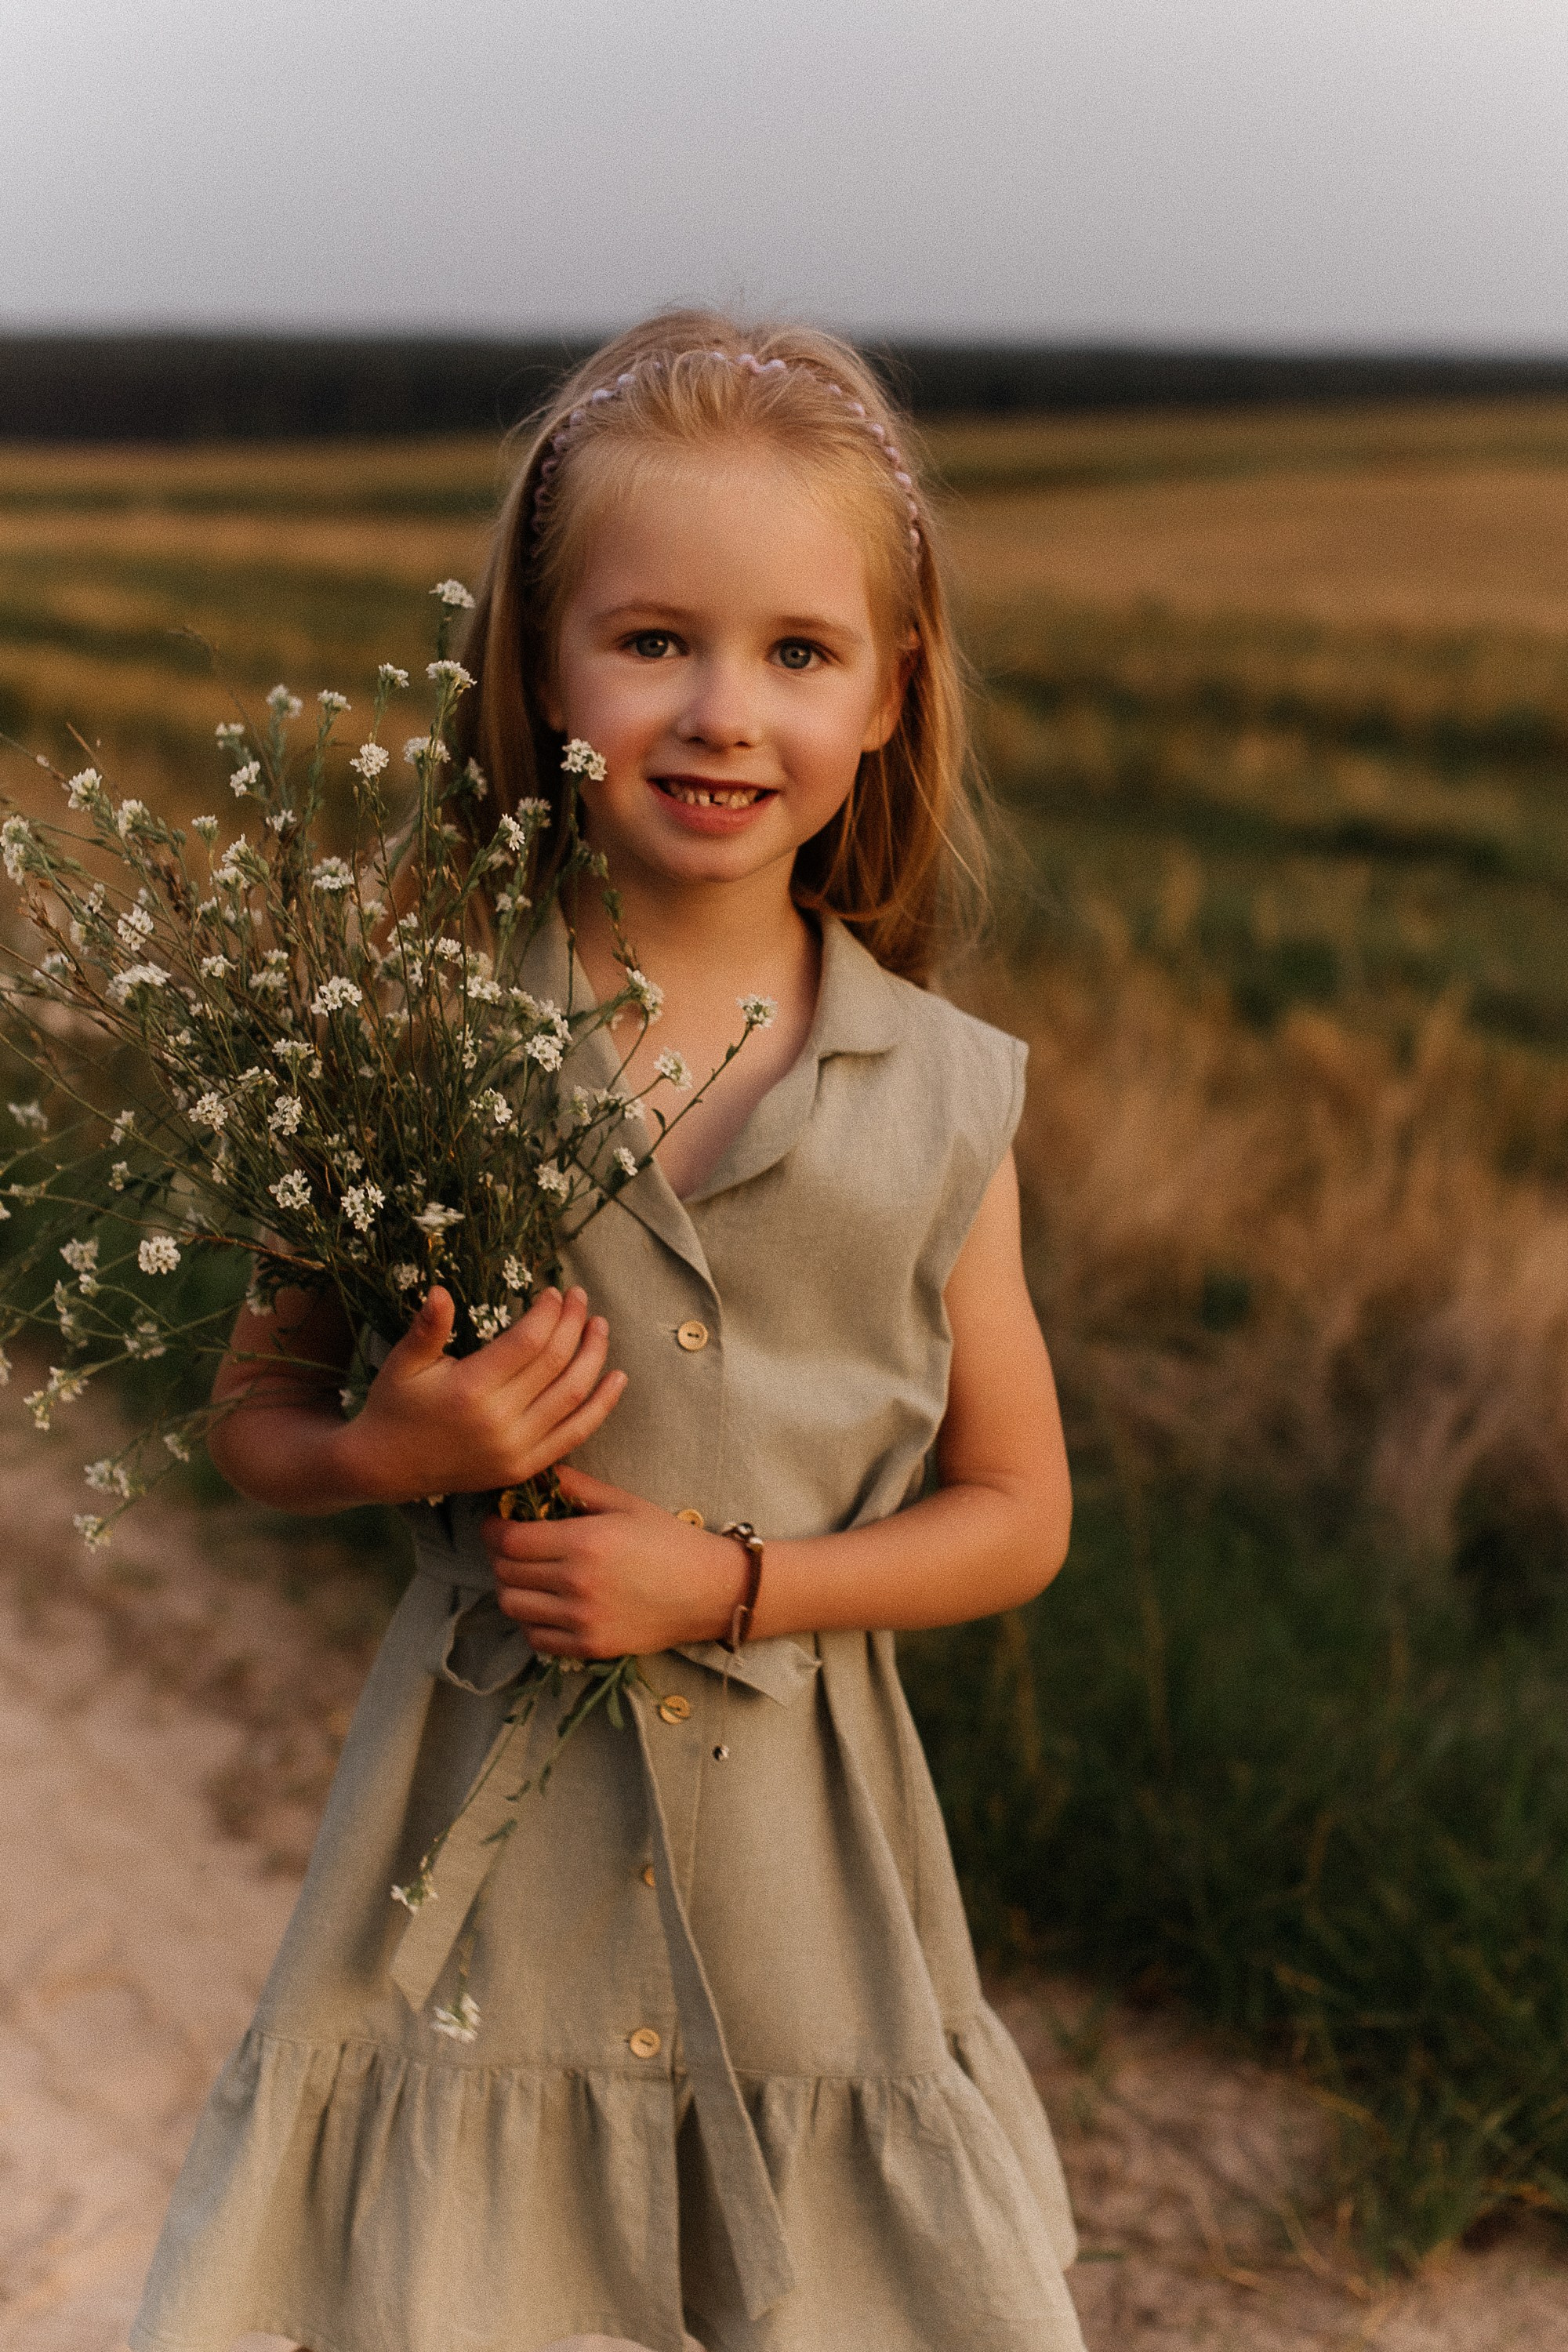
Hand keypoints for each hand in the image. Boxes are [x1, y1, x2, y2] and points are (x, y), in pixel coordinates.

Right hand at [333, 1285, 625, 1505]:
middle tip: (580, 1297)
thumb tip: (441, 1291)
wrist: (385, 1468)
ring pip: (573, 1396)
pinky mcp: (524, 1468)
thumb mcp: (402, 1363)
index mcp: (470, 1390)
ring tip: (599, 1326)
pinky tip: (616, 1378)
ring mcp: (516, 1450)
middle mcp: (499, 1422)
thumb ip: (427, 1328)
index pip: (529, 1342)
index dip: (548, 1313)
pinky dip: (601, 1406)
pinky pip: (575, 1434)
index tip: (553, 1292)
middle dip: (574, 1324)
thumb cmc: (394, 1406)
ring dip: (593, 1357)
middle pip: (556, 1364)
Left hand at [482, 1464, 749, 1658]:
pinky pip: (536, 1638)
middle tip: (511, 1545)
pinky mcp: (590, 1647)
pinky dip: (531, 1621)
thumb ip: (577, 1487)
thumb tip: (537, 1473)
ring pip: (514, 1607)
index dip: (494, 1530)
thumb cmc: (669, 1540)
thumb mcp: (624, 1503)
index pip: (510, 1541)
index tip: (496, 1522)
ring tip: (526, 1574)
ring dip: (512, 1587)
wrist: (710, 1590)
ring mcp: (582, 1620)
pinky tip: (546, 1604)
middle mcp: (577, 1584)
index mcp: (584, 1542)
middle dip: (500, 1555)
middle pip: (506, 1573)